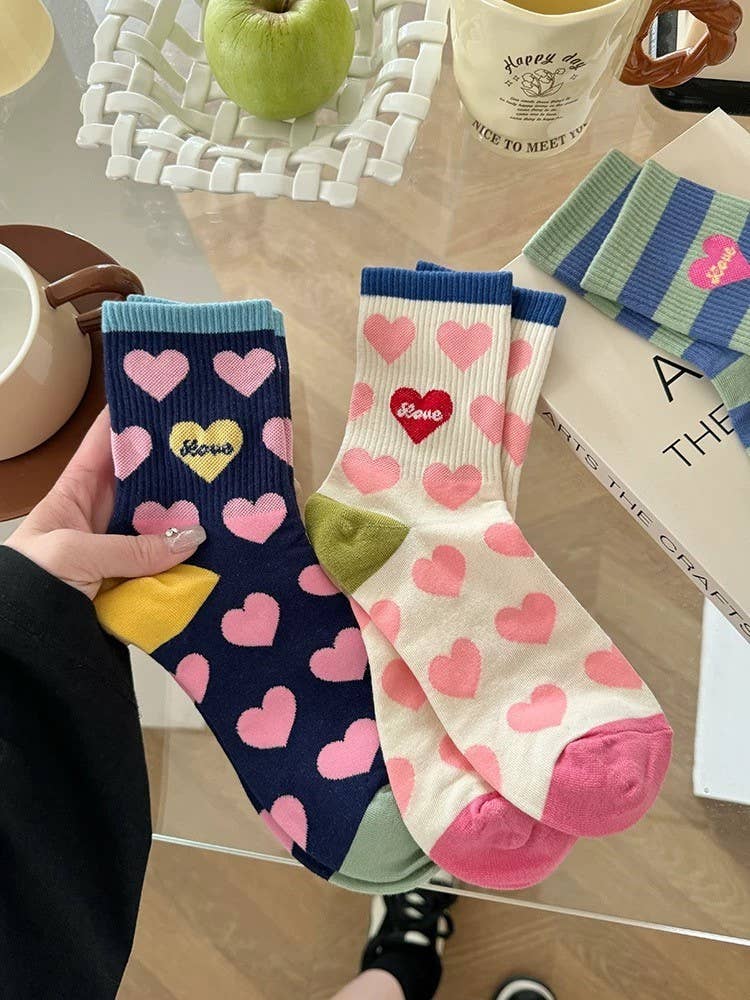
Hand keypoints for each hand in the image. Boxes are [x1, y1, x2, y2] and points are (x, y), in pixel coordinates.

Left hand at [4, 409, 204, 599]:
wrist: (24, 644)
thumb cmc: (30, 585)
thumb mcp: (75, 553)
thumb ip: (133, 546)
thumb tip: (193, 537)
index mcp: (74, 492)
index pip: (105, 444)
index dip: (130, 419)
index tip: (165, 399)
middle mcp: (100, 515)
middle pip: (142, 483)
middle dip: (173, 468)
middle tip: (212, 449)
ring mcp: (119, 549)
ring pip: (159, 523)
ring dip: (186, 515)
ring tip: (224, 493)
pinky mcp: (133, 581)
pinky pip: (165, 563)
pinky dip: (188, 557)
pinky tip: (217, 544)